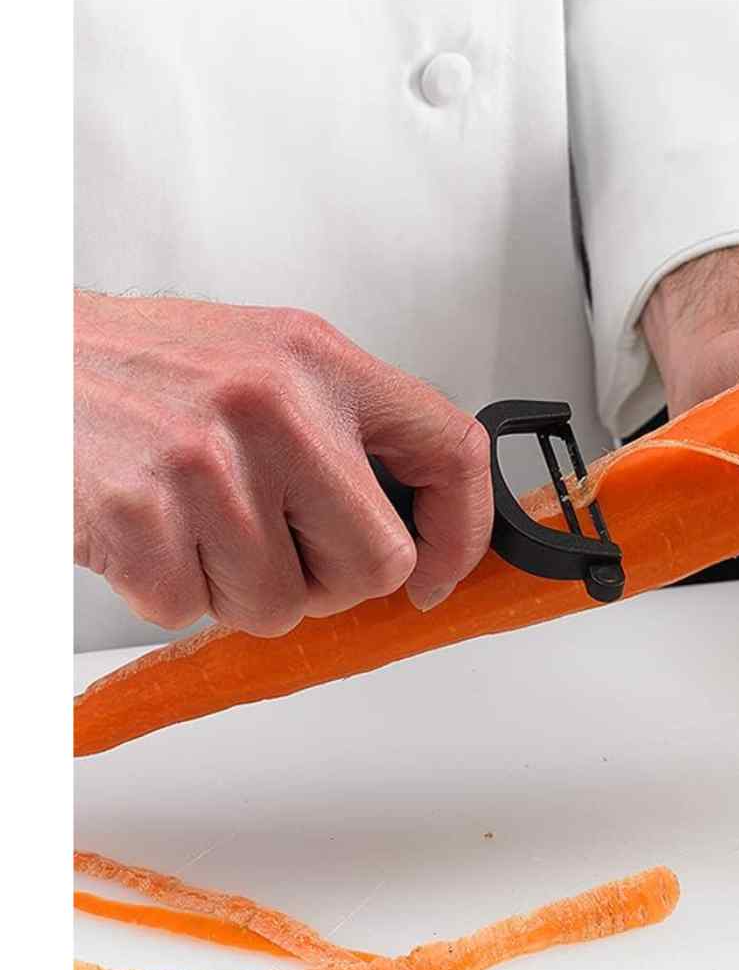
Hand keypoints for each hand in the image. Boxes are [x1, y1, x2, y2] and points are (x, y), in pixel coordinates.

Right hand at [74, 291, 492, 634]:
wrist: (27, 357)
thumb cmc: (149, 369)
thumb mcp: (270, 363)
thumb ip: (347, 432)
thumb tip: (415, 531)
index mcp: (320, 362)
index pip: (451, 450)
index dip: (463, 530)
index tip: (440, 569)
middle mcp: (275, 406)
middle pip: (374, 563)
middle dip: (333, 582)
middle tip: (284, 550)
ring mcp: (207, 463)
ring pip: (281, 605)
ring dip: (241, 588)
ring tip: (198, 522)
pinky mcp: (140, 514)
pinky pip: (193, 611)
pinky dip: (172, 590)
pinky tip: (151, 531)